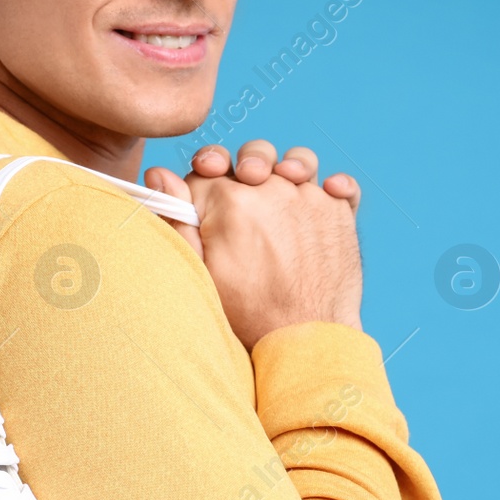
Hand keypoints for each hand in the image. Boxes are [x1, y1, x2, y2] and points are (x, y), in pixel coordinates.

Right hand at [146, 140, 362, 350]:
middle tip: (244, 184)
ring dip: (288, 168)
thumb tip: (158, 172)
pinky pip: (341, 185)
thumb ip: (178, 219)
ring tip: (284, 183)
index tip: (206, 202)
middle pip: (252, 159)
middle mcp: (273, 190)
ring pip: (297, 162)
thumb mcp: (201, 270)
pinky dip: (334, 185)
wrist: (304, 340)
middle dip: (244, 167)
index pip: (208, 173)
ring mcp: (311, 199)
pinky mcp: (340, 214)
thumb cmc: (248, 313)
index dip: (202, 184)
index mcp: (230, 201)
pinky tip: (326, 193)